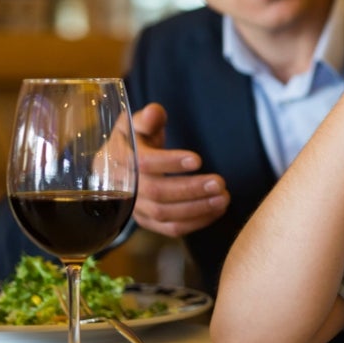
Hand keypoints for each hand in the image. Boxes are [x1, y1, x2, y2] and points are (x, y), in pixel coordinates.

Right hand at [129, 103, 229, 237]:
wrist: (123, 163)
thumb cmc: (135, 138)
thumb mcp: (137, 123)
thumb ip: (148, 118)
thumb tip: (154, 113)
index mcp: (119, 158)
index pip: (143, 164)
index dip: (170, 162)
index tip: (198, 160)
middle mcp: (123, 187)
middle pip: (157, 193)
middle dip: (191, 189)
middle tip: (220, 182)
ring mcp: (134, 208)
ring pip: (165, 214)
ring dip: (198, 208)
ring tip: (224, 198)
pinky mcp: (146, 221)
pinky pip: (171, 229)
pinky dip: (196, 222)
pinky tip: (216, 210)